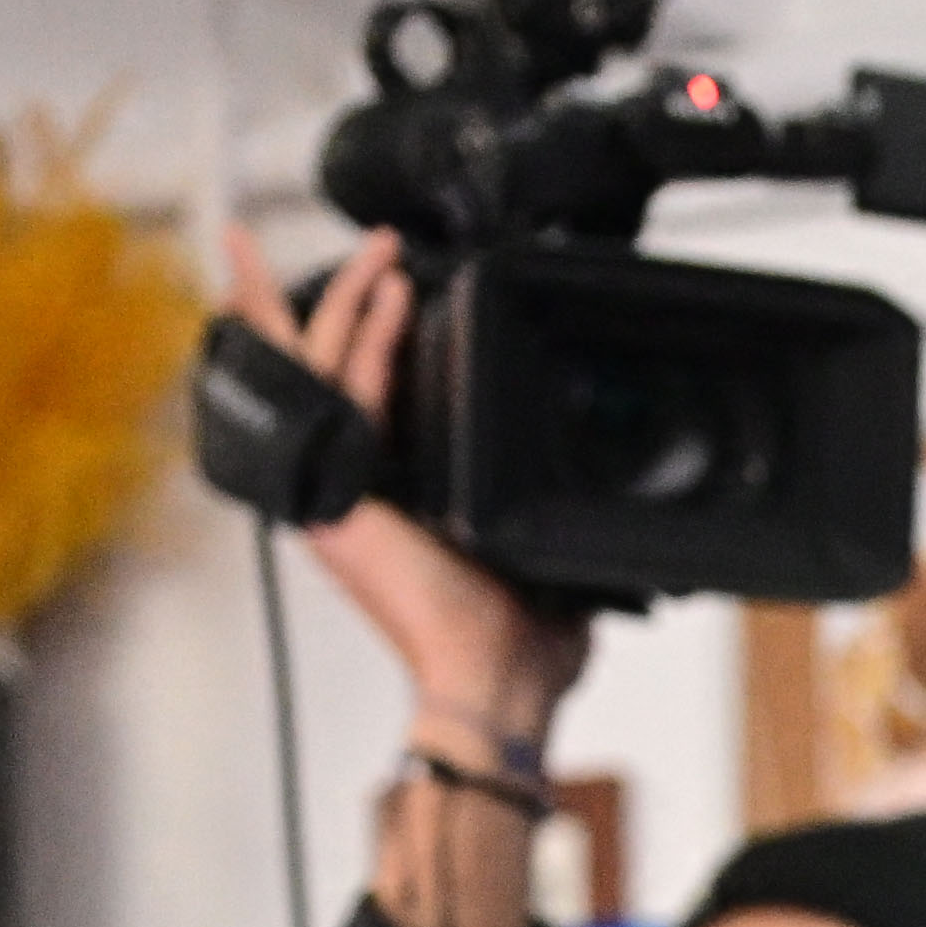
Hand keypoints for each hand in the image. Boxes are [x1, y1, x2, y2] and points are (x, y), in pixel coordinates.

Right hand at [221, 226, 595, 764]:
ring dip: (345, 298)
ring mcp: (335, 490)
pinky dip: (368, 335)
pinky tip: (394, 291)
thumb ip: (548, 508)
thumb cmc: (521, 643)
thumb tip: (607, 491)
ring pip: (318, 366)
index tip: (405, 290)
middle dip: (330, 299)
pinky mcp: (338, 493)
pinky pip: (346, 389)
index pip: (371, 398)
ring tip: (377, 247)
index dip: (380, 342)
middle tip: (367, 243)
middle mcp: (351, 489)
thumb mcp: (538, 552)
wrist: (497, 683)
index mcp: (392, 500)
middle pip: (318, 372)